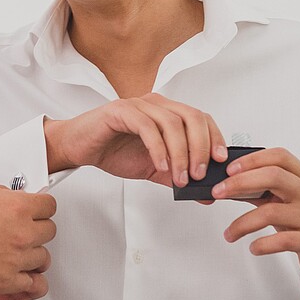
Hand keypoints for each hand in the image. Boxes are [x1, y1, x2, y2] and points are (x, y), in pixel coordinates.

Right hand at [0, 184, 56, 296]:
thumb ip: (0, 195)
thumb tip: (10, 197)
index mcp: (16, 207)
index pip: (49, 206)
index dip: (41, 208)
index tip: (36, 211)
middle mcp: (21, 233)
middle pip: (49, 231)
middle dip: (37, 229)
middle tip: (24, 230)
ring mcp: (15, 259)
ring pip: (43, 258)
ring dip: (32, 254)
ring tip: (17, 252)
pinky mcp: (5, 282)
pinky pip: (32, 283)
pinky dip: (26, 278)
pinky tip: (17, 273)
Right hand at [43, 93, 224, 186]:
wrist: (80, 147)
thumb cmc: (114, 151)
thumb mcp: (154, 168)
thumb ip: (179, 178)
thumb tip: (205, 195)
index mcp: (168, 112)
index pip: (201, 118)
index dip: (214, 137)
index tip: (219, 161)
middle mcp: (156, 104)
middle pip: (192, 118)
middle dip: (200, 147)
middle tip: (199, 174)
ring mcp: (139, 105)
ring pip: (172, 123)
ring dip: (180, 153)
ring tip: (179, 177)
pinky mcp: (121, 111)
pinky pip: (147, 127)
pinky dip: (158, 148)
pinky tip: (160, 166)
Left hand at [213, 147, 299, 299]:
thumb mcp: (290, 202)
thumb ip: (265, 191)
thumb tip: (229, 183)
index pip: (279, 157)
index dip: (252, 160)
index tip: (229, 169)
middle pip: (274, 177)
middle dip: (239, 183)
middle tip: (218, 192)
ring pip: (272, 212)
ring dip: (242, 223)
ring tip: (229, 234)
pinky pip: (283, 240)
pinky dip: (262, 245)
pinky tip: (253, 248)